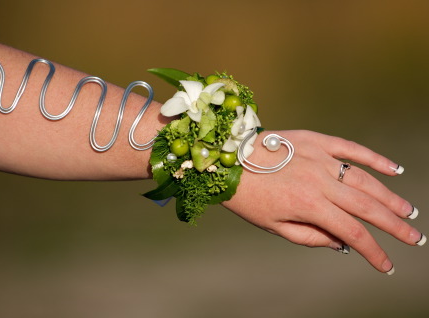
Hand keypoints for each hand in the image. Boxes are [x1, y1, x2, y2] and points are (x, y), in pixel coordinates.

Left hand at [222, 130, 424, 274]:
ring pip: (364, 179)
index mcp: (309, 205)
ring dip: (389, 196)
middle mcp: (320, 181)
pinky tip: (394, 169)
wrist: (228, 161)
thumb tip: (341, 243)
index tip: (386, 265)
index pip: (352, 232)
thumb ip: (311, 237)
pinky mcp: (316, 140)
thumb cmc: (249, 198)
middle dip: (394, 225)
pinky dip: (374, 159)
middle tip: (414, 237)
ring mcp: (320, 158)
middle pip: (367, 206)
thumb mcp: (274, 226)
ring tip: (408, 211)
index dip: (373, 251)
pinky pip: (351, 148)